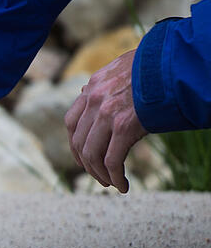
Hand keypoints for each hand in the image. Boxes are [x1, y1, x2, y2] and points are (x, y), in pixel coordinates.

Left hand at [64, 49, 147, 192]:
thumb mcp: (122, 68)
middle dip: (88, 165)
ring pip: (93, 155)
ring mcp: (107, 113)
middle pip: (79, 142)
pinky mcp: (124, 126)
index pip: (71, 123)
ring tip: (111, 184)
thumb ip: (103, 83)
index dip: (75, 145)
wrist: (175, 62)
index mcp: (92, 86)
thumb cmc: (156, 66)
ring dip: (100, 174)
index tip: (84, 159)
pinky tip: (123, 186)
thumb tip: (85, 92)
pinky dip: (115, 177)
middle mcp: (94, 100)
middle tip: (100, 177)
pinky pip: (112, 160)